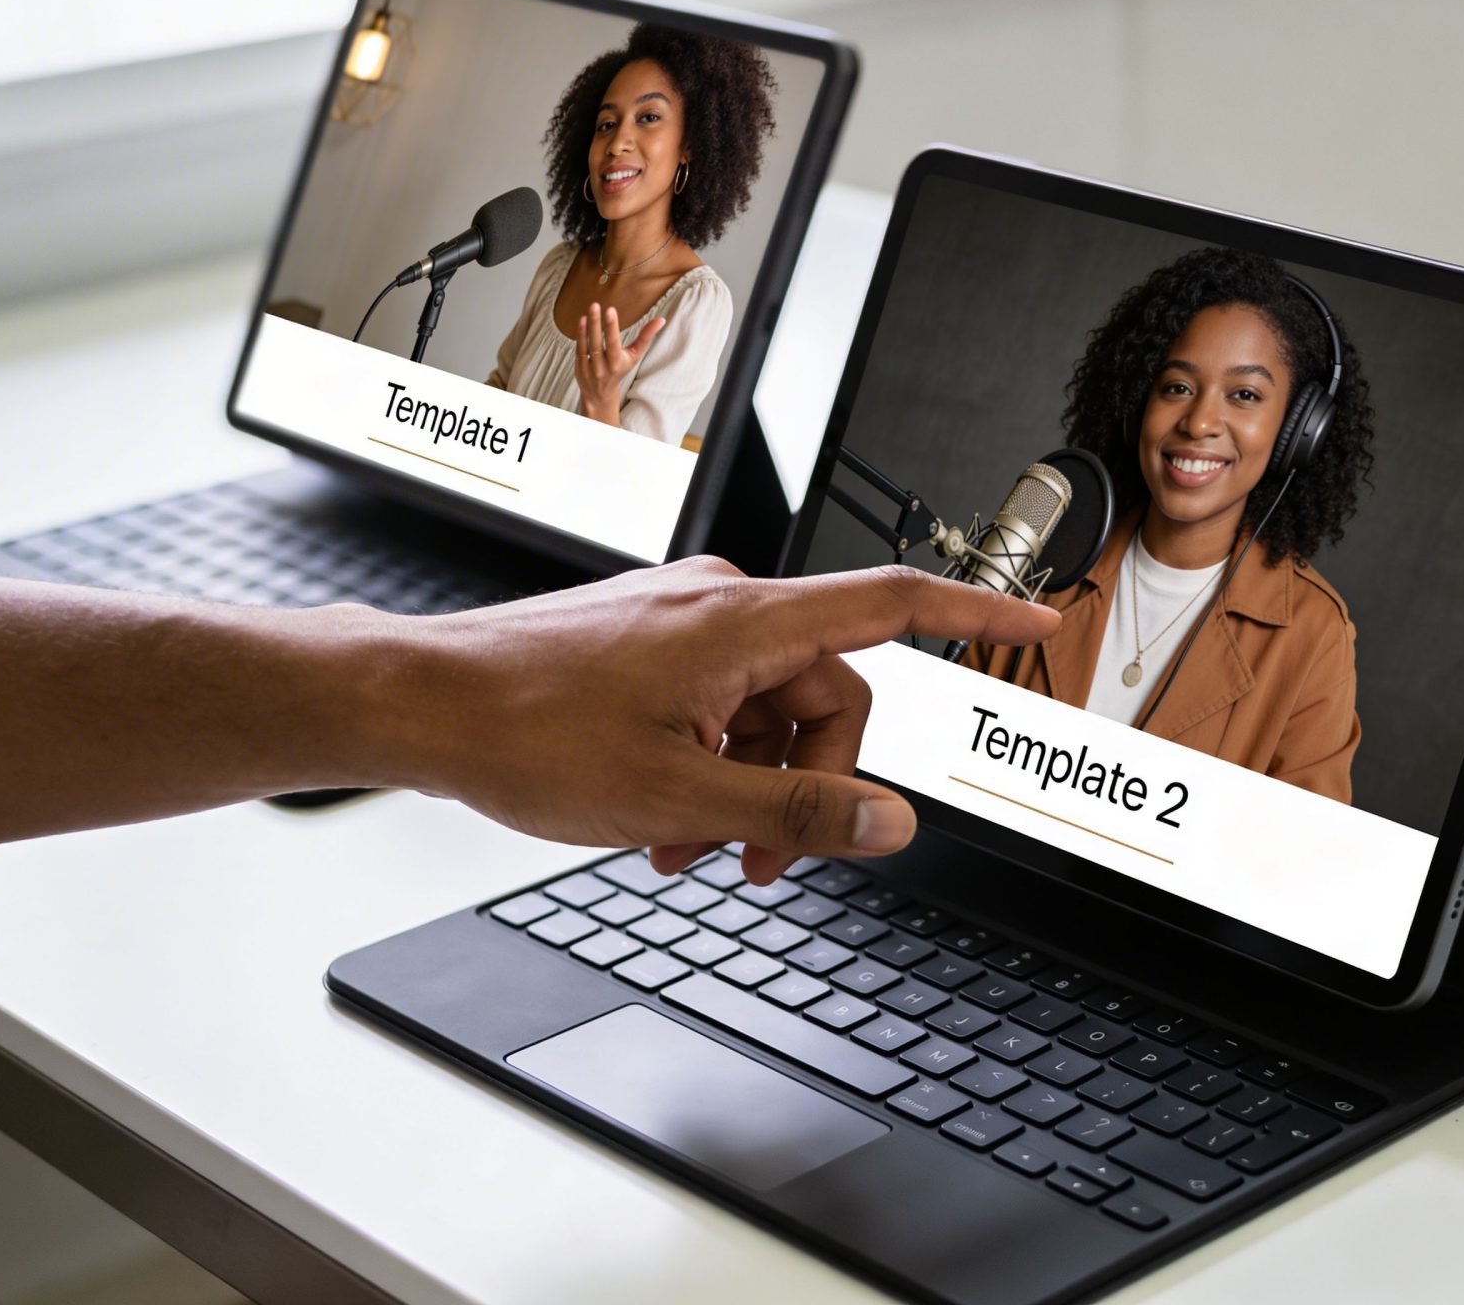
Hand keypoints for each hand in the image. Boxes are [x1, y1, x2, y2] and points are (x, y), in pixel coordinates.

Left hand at [398, 559, 1057, 884]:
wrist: (421, 706)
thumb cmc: (525, 731)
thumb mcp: (679, 799)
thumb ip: (796, 815)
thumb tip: (889, 823)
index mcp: (745, 624)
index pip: (893, 602)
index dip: (978, 610)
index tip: (1042, 616)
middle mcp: (721, 608)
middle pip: (828, 695)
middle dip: (806, 784)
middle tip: (763, 861)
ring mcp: (681, 625)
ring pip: (765, 712)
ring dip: (746, 789)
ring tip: (687, 851)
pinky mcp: (647, 647)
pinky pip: (716, 708)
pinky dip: (705, 768)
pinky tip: (658, 825)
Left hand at [574, 302, 664, 425]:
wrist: (600, 393)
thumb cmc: (620, 369)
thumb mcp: (635, 356)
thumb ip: (646, 337)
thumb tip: (661, 320)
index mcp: (617, 363)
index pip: (614, 343)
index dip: (611, 327)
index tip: (610, 310)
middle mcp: (602, 367)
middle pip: (598, 343)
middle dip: (596, 323)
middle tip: (595, 305)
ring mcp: (589, 368)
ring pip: (586, 346)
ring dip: (586, 328)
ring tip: (589, 310)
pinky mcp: (579, 367)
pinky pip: (579, 349)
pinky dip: (580, 335)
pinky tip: (582, 321)